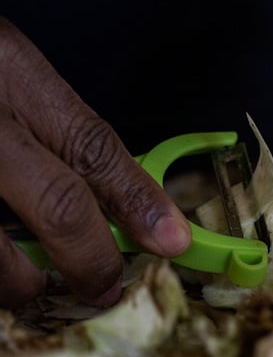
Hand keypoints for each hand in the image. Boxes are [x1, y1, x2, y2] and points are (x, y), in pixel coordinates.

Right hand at [0, 19, 190, 306]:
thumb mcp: (3, 70)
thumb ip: (47, 127)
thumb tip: (113, 200)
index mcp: (8, 68)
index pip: (91, 142)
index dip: (137, 199)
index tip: (172, 242)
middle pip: (57, 203)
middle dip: (92, 260)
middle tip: (104, 288)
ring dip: (21, 283)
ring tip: (31, 286)